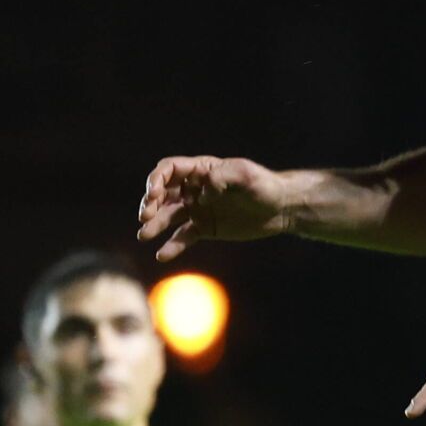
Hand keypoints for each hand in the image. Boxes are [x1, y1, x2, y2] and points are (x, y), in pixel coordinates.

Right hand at [137, 155, 297, 260]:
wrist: (281, 208)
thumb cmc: (264, 185)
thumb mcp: (245, 175)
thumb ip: (222, 178)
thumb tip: (202, 194)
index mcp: (201, 170)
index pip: (169, 170)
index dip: (156, 180)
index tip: (154, 195)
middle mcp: (194, 189)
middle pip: (162, 194)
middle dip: (151, 204)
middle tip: (146, 216)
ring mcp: (198, 210)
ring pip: (168, 216)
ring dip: (154, 225)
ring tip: (144, 235)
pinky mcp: (205, 229)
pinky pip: (183, 237)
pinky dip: (172, 246)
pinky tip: (162, 255)